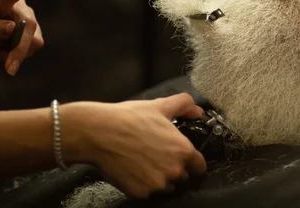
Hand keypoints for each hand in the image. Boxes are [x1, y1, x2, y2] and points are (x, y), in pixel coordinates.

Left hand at [0, 0, 53, 74]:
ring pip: (35, 41)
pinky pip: (31, 50)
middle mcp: (21, 7)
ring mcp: (30, 21)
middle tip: (10, 70)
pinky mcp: (34, 35)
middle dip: (21, 47)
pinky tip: (4, 51)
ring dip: (17, 54)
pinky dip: (16, 56)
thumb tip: (13, 28)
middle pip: (30, 24)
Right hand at [63, 93, 206, 198]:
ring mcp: (157, 184)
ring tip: (145, 161)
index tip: (184, 158)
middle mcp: (174, 171)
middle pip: (183, 177)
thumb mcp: (160, 105)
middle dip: (174, 168)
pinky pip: (147, 192)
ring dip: (160, 178)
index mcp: (183, 150)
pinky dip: (142, 184)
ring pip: (166, 187)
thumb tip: (198, 111)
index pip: (199, 166)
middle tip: (158, 155)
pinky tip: (133, 169)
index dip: (193, 162)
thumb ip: (184, 105)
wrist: (99, 133)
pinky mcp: (140, 193)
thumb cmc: (130, 118)